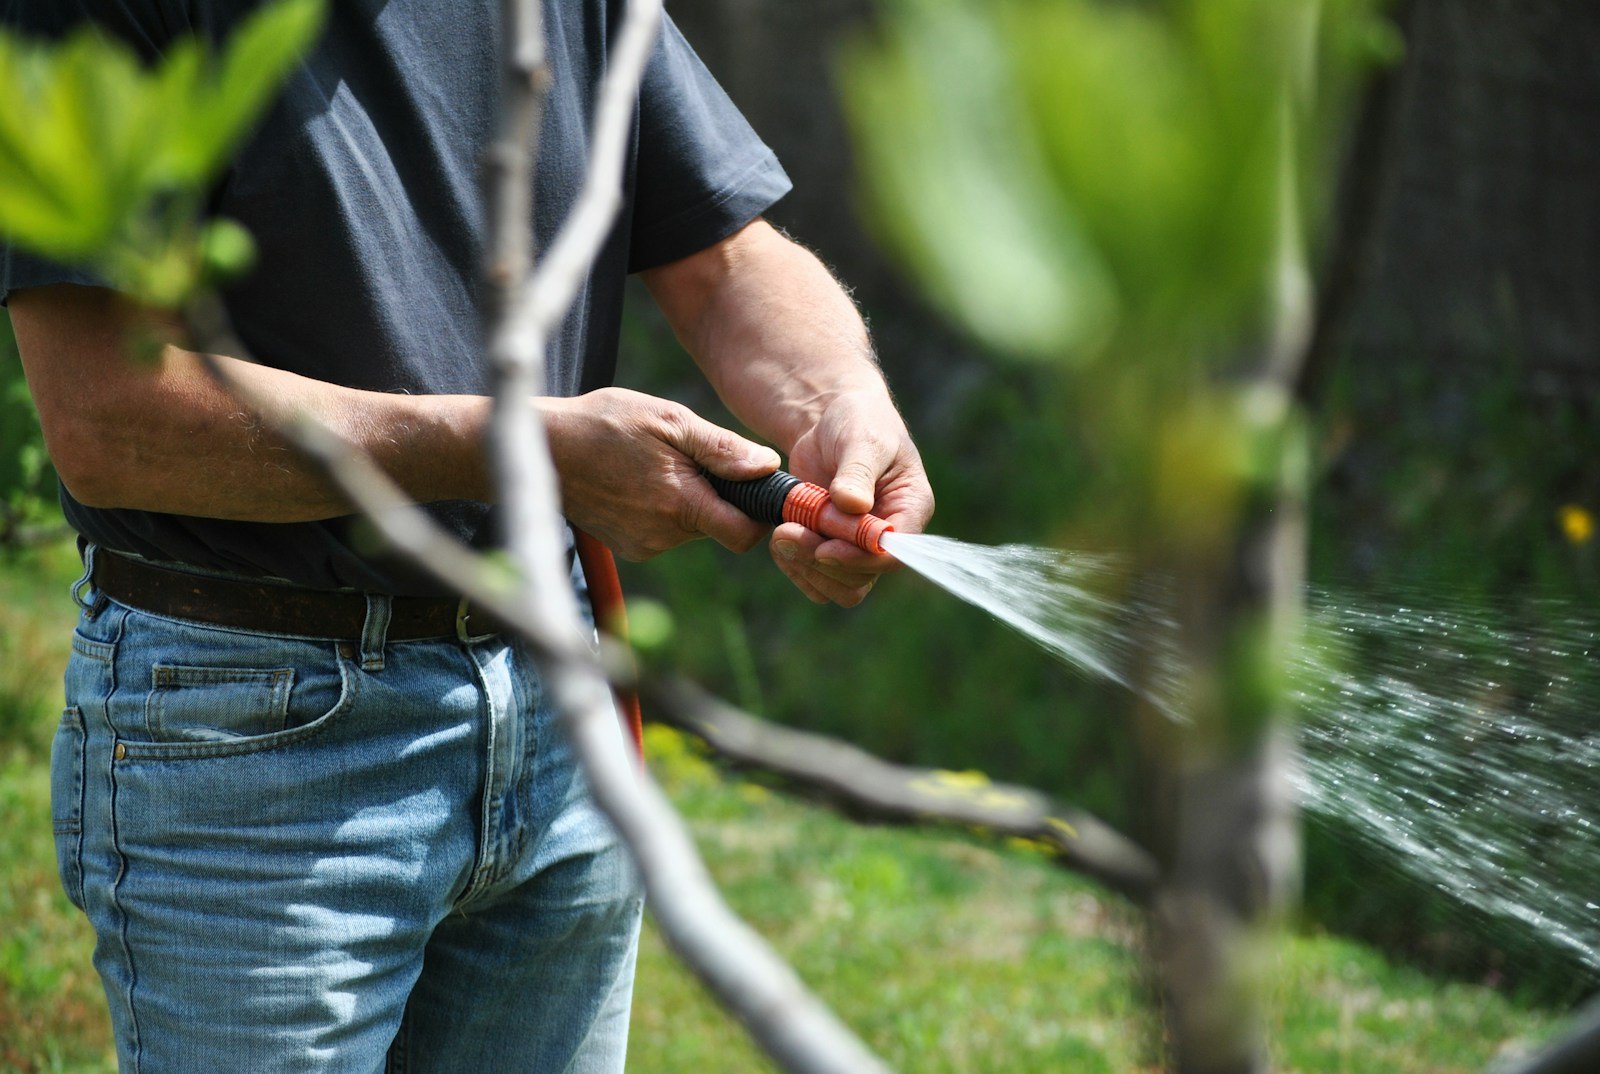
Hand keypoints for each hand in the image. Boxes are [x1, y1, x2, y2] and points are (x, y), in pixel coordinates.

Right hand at [540, 388, 779, 560]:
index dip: (758, 514)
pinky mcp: (629, 547)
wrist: (542, 448)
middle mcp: (664, 535)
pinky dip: (664, 509)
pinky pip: (666, 531)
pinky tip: (638, 481)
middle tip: (691, 457)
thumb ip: (721, 448)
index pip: (743, 534)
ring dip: (689, 499)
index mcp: (680, 504)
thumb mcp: (668, 420)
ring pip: (692, 527)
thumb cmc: (605, 424)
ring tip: (656, 464)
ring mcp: (644, 544)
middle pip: (718, 526)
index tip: (757, 489)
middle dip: (718, 496)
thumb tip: (767, 466)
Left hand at [770, 389, 934, 605]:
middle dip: (824, 562)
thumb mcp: (861, 438)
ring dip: (806, 569)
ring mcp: (858, 546)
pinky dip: (794, 566)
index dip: (860, 559)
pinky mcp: (831, 547)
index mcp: (910, 508)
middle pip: (864, 577)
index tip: (824, 548)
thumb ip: (857, 472)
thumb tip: (852, 505)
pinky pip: (816, 578)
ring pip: (840, 586)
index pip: (895, 554)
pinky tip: (778, 540)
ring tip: (780, 534)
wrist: (828, 418)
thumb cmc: (856, 420)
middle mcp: (887, 535)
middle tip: (786, 532)